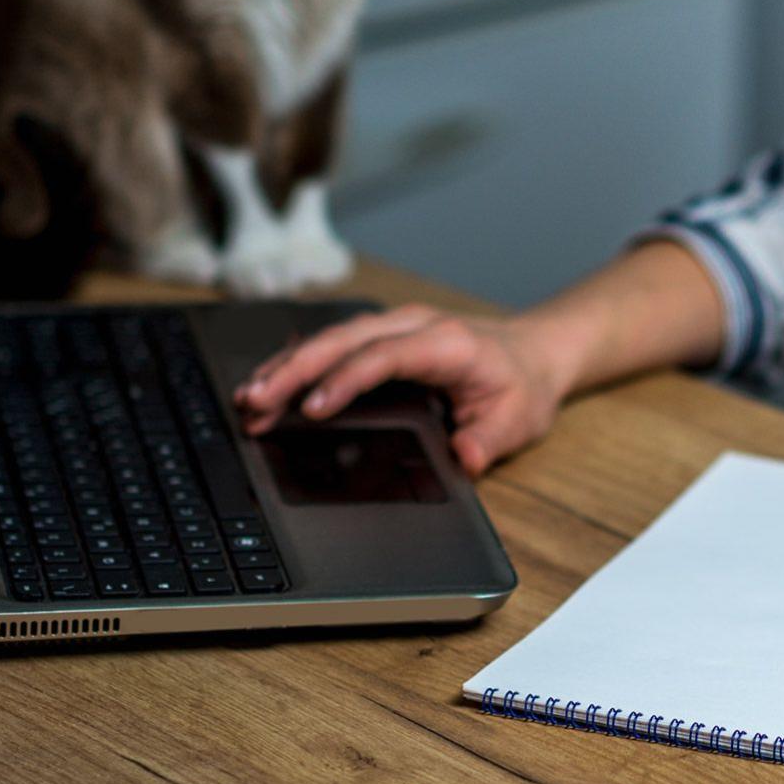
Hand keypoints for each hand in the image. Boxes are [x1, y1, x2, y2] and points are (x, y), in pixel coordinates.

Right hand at [232, 303, 572, 477]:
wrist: (534, 351)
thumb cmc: (522, 384)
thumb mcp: (519, 419)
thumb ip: (490, 440)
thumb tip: (464, 457)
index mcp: (446, 344)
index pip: (385, 356)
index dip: (346, 380)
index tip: (313, 408)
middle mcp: (414, 326)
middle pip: (343, 340)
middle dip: (295, 370)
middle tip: (256, 403)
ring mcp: (394, 327)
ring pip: (331, 338)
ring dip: (288, 366)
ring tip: (249, 398)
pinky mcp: (381, 336)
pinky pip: (334, 344)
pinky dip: (299, 363)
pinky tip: (269, 385)